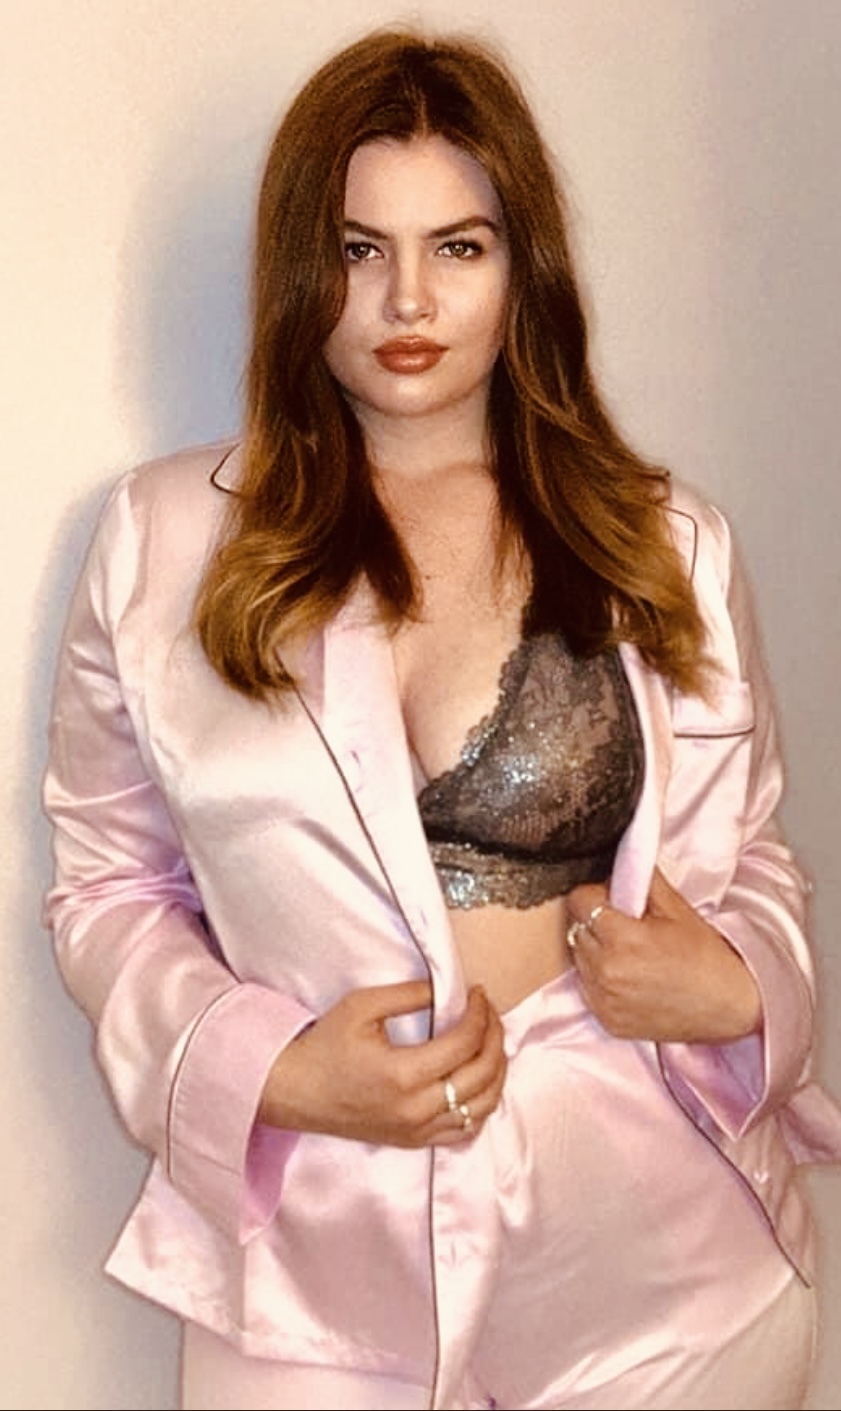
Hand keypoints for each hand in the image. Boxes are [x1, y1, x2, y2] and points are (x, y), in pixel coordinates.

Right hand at [257, 980, 506, 1146]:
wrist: (294, 1092)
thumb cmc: (324, 1047)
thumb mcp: (361, 1007)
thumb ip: (407, 995)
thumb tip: (445, 990)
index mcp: (403, 1075)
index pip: (465, 1044)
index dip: (480, 1014)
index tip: (478, 993)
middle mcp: (416, 1109)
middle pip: (482, 1075)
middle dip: (495, 1038)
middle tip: (490, 1012)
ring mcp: (417, 1131)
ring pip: (482, 1108)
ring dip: (496, 1072)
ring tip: (491, 1042)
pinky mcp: (414, 1141)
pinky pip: (465, 1130)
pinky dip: (482, 1104)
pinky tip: (478, 1080)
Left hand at [566, 867, 761, 1042]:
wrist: (726, 1006)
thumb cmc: (704, 955)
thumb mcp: (676, 908)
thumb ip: (642, 879)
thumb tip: (621, 859)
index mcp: (622, 939)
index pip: (579, 901)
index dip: (594, 894)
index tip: (612, 899)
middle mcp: (606, 972)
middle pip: (576, 929)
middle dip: (594, 921)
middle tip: (624, 925)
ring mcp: (604, 1000)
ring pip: (579, 959)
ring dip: (594, 951)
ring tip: (628, 953)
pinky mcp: (607, 1020)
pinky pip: (587, 988)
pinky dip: (600, 979)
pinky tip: (629, 977)